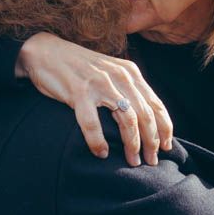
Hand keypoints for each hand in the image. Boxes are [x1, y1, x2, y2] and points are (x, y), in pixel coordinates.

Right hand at [17, 32, 172, 164]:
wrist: (46, 52)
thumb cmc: (80, 68)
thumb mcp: (110, 73)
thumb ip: (127, 90)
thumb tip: (144, 119)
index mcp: (130, 72)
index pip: (155, 105)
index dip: (164, 129)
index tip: (167, 147)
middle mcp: (120, 77)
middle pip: (145, 115)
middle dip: (152, 142)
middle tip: (151, 161)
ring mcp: (100, 84)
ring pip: (127, 120)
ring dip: (132, 144)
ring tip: (132, 160)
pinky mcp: (79, 92)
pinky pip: (93, 123)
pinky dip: (98, 141)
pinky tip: (100, 153)